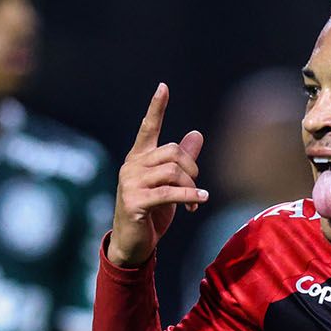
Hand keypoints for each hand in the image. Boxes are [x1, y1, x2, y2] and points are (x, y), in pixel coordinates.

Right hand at [107, 83, 208, 266]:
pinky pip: (169, 192)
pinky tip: (200, 201)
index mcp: (139, 158)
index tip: (163, 87)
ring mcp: (130, 183)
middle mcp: (132, 166)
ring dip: (191, 186)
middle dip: (191, 168)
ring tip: (195, 201)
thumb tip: (196, 134)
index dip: (156, 107)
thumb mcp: (169, 184)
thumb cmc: (151, 213)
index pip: (148, 127)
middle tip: (197, 186)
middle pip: (171, 152)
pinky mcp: (134, 201)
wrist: (132, 244)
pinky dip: (189, 196)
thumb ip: (181, 160)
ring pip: (171, 171)